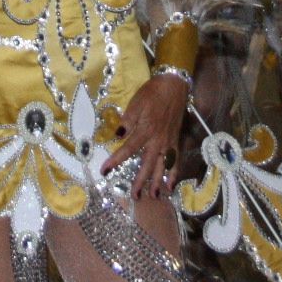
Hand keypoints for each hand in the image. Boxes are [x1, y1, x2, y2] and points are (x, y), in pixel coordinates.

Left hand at [104, 73, 188, 198]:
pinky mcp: (176, 141)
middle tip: (134, 196)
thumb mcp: (136, 102)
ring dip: (158, 182)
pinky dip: (174, 173)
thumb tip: (118, 135)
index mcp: (145, 130)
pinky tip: (171, 185)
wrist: (175, 85)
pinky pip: (176, 160)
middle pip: (147, 164)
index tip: (105, 171)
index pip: (127, 150)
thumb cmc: (153, 92)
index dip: (115, 160)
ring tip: (153, 196)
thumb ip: (127, 120)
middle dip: (140, 181)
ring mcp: (168, 142)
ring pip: (163, 166)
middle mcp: (157, 140)